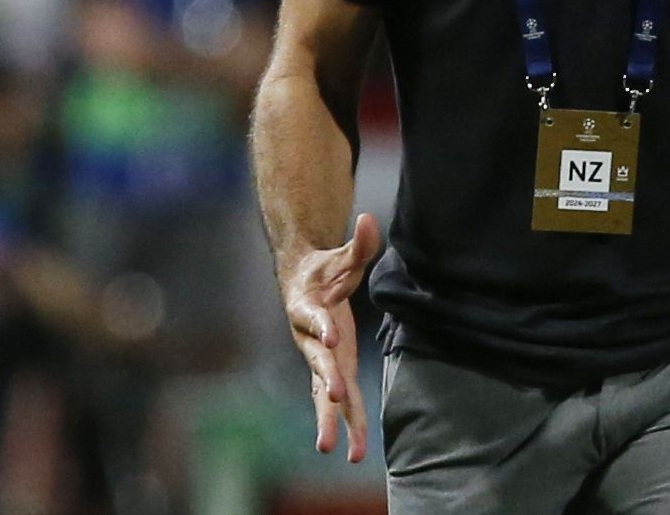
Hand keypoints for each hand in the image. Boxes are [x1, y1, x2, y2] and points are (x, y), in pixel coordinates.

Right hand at [284, 212, 381, 461]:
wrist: (300, 284)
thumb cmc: (322, 270)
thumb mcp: (341, 256)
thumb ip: (359, 243)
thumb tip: (370, 218)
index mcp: (307, 310)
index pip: (316, 319)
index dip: (322, 327)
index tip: (331, 336)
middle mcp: (310, 340)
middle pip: (318, 363)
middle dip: (325, 381)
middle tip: (333, 397)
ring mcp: (319, 359)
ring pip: (323, 393)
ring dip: (330, 420)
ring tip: (330, 450)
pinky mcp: (330, 370)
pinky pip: (337, 401)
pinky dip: (346, 422)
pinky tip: (356, 451)